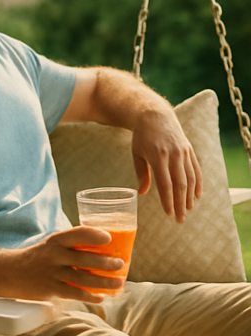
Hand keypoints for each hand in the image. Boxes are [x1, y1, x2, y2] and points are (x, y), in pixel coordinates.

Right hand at [4, 227, 123, 302]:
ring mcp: (52, 273)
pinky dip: (89, 296)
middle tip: (120, 264)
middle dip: (104, 262)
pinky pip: (74, 293)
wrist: (10, 272)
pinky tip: (101, 297)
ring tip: (119, 282)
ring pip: (83, 279)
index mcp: (56, 241)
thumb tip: (105, 248)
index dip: (93, 235)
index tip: (108, 238)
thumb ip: (72, 246)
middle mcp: (53, 255)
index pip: (76, 234)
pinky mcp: (50, 289)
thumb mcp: (51, 245)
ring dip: (103, 281)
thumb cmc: (38, 257)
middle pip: (84, 259)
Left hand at [131, 107, 201, 221]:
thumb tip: (142, 193)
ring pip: (190, 178)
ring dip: (190, 196)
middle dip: (180, 203)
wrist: (155, 115)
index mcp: (157, 156)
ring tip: (188, 210)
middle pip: (180, 184)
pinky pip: (196, 169)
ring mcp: (183, 152)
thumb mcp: (136, 153)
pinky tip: (197, 196)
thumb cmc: (141, 137)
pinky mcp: (189, 150)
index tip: (168, 213)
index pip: (165, 183)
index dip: (167, 200)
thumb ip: (141, 173)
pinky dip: (198, 183)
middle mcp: (173, 154)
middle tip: (180, 219)